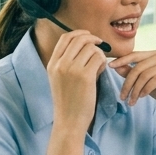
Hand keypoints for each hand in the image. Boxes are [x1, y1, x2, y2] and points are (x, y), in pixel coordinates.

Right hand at [45, 30, 106, 154]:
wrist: (69, 121)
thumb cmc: (69, 101)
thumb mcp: (60, 78)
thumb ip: (69, 61)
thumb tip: (88, 43)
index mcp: (52, 64)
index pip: (65, 37)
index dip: (79, 33)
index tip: (89, 36)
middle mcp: (60, 64)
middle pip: (79, 39)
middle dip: (93, 39)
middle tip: (101, 44)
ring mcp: (71, 69)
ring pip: (91, 48)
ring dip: (99, 54)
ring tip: (98, 66)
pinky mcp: (85, 76)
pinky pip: (99, 58)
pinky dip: (103, 62)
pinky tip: (101, 71)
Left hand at [109, 51, 155, 139]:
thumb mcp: (144, 82)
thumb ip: (131, 73)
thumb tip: (116, 66)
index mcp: (154, 55)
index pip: (134, 55)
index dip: (121, 60)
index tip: (110, 67)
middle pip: (138, 66)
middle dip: (127, 82)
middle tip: (122, 97)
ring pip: (145, 74)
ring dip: (136, 90)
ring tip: (132, 101)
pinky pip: (155, 80)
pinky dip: (146, 89)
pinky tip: (142, 97)